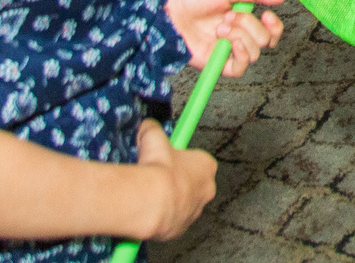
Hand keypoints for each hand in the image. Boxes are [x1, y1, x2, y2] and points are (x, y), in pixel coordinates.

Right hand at [130, 118, 216, 240]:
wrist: (150, 201)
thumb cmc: (157, 169)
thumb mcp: (153, 137)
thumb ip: (152, 129)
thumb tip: (147, 125)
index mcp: (206, 166)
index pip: (197, 161)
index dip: (179, 161)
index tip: (166, 161)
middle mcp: (206, 190)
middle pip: (192, 184)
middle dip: (176, 182)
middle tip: (156, 179)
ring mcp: (195, 212)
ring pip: (182, 204)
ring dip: (168, 201)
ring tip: (149, 196)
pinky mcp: (181, 229)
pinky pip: (171, 222)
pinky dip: (160, 218)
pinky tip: (147, 210)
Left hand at [156, 0, 284, 76]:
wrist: (170, 10)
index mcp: (242, 19)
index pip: (269, 31)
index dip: (274, 27)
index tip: (267, 15)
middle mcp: (237, 36)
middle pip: (264, 42)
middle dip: (249, 26)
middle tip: (228, 16)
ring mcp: (226, 51)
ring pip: (253, 54)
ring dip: (240, 36)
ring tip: (220, 27)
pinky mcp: (215, 63)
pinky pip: (238, 69)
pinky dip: (239, 55)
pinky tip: (227, 42)